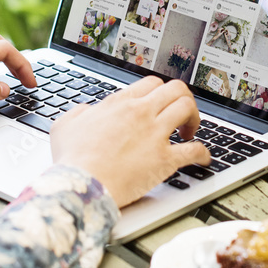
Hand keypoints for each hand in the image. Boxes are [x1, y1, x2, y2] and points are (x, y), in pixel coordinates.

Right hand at [51, 77, 210, 207]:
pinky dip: (203, 153)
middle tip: (181, 114)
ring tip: (189, 132)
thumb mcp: (65, 126)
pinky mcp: (165, 159)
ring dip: (194, 118)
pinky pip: (194, 150)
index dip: (160, 92)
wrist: (82, 185)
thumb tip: (87, 111)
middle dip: (183, 98)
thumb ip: (79, 113)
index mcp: (120, 103)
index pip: (151, 83)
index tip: (160, 103)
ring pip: (187, 108)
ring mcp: (155, 134)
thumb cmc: (72, 159)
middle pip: (175, 89)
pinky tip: (202, 158)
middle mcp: (140, 113)